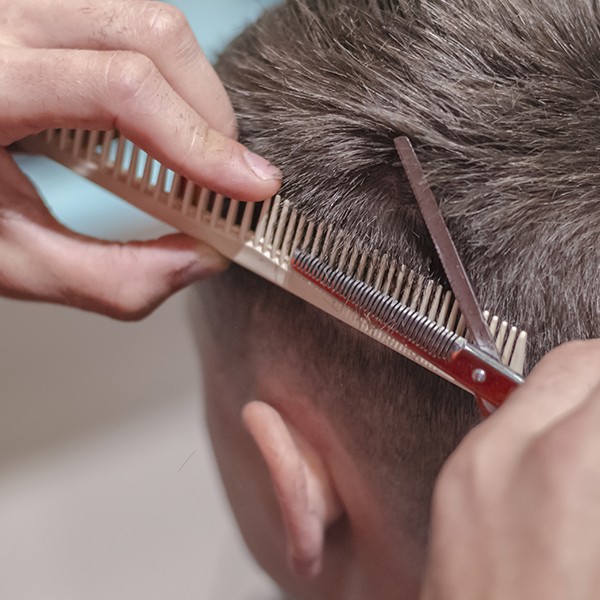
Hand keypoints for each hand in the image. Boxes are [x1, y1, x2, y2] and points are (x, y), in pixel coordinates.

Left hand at [0, 0, 281, 318]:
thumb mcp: (16, 260)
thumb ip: (112, 277)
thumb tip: (203, 257)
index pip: (120, 89)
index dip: (199, 141)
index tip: (249, 187)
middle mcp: (4, 24)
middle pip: (150, 35)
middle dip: (209, 114)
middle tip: (227, 178)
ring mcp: (24, 8)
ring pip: (148, 20)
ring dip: (194, 90)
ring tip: (194, 153)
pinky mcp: (45, 14)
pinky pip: (129, 24)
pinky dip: (168, 75)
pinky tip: (160, 122)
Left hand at [421, 340, 599, 599]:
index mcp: (566, 470)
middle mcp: (503, 452)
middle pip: (581, 362)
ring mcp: (470, 462)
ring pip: (545, 382)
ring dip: (592, 394)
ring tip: (599, 435)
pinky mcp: (456, 480)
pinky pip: (514, 418)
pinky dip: (557, 418)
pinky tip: (579, 460)